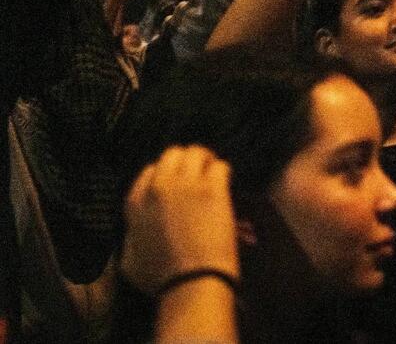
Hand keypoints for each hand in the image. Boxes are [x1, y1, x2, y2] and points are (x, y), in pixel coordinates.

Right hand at [121, 146, 239, 295]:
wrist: (191, 282)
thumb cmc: (162, 278)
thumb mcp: (129, 261)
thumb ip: (131, 240)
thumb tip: (133, 234)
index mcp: (136, 203)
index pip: (149, 171)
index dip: (165, 174)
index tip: (176, 182)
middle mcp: (159, 187)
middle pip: (173, 154)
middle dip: (186, 160)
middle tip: (198, 170)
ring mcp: (186, 185)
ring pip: (197, 153)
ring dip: (206, 160)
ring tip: (213, 171)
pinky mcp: (212, 189)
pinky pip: (220, 166)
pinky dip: (224, 171)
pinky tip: (226, 182)